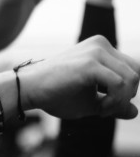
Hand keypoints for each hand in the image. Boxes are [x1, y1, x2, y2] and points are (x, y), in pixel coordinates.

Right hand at [19, 36, 139, 119]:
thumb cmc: (54, 94)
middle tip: (106, 109)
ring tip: (102, 110)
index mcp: (100, 48)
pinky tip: (100, 109)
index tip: (106, 105)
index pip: (132, 69)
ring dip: (121, 101)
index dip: (126, 92)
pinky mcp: (90, 63)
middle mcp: (100, 44)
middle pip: (136, 73)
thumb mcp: (90, 101)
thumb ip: (114, 103)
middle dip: (127, 96)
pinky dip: (114, 101)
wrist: (27, 90)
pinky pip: (119, 85)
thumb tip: (135, 112)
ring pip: (132, 79)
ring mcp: (95, 51)